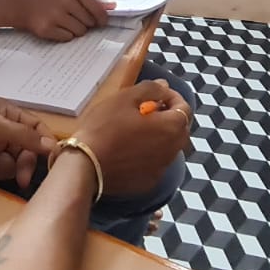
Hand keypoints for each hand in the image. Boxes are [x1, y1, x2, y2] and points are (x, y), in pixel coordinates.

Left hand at [0, 98, 56, 187]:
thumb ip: (24, 135)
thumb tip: (52, 145)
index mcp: (5, 112)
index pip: (35, 126)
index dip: (45, 141)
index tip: (53, 159)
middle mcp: (1, 128)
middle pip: (26, 149)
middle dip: (21, 163)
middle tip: (22, 181)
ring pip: (11, 163)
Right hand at [4, 0, 113, 41]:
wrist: (18, 3)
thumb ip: (91, 1)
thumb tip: (112, 8)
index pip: (97, 11)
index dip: (101, 19)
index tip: (100, 23)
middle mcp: (66, 1)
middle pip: (89, 23)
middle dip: (84, 24)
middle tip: (72, 18)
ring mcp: (55, 16)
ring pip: (79, 32)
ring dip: (74, 30)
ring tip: (62, 21)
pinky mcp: (46, 29)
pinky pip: (67, 38)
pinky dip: (63, 35)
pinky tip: (54, 27)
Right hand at [61, 80, 189, 196]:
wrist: (85, 165)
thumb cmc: (104, 127)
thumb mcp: (125, 98)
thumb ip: (150, 89)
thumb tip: (164, 87)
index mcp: (171, 128)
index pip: (184, 108)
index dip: (172, 97)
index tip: (157, 93)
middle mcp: (172, 150)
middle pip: (180, 129)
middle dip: (169, 116)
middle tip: (147, 109)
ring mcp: (161, 169)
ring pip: (169, 147)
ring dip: (160, 135)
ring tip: (137, 129)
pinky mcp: (148, 182)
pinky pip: (156, 163)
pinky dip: (149, 154)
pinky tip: (130, 150)